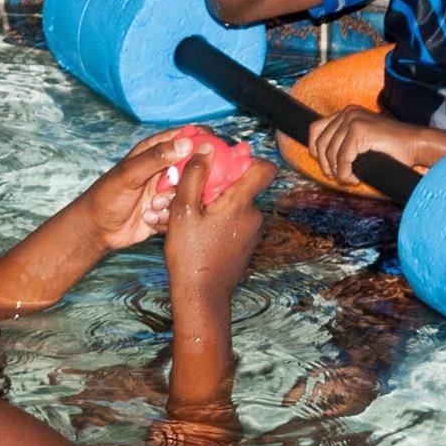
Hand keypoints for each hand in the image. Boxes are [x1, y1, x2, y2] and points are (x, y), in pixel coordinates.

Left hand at [77, 128, 194, 250]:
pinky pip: (183, 211)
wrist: (97, 229)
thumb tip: (186, 143)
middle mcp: (166, 168)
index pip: (187, 136)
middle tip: (170, 188)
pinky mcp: (169, 210)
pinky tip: (150, 218)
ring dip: (174, 201)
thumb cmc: (106, 196)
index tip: (211, 151)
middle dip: (190, 178)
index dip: (203, 140)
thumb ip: (156, 158)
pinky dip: (170, 216)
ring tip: (152, 206)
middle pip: (196, 165)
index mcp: (155, 150)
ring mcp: (168, 189)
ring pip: (191, 190)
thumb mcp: (129, 174)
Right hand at [164, 147, 274, 312]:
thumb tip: (207, 148)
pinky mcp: (244, 245)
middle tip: (186, 191)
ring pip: (233, 206)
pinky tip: (191, 231)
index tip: (225, 161)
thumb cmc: (190, 255)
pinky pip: (232, 223)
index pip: (264, 169)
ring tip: (181, 215)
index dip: (248, 159)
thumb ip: (194, 176)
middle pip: (241, 186)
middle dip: (214, 185)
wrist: (201, 296)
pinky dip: (215, 221)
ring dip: (210, 205)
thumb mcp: (183, 211)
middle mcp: (252, 216)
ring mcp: (251, 232)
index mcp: (241, 203)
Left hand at [307, 105, 412, 184]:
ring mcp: (353, 119)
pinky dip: (346, 173)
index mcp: (347, 112)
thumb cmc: (391, 148)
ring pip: (331, 153)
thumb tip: (321, 156)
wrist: (415, 145)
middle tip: (339, 177)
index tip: (325, 164)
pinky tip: (356, 178)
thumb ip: (343, 142)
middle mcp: (348, 112)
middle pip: (321, 143)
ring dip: (339, 172)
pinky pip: (342, 159)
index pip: (315, 128)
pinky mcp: (359, 130)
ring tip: (351, 178)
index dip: (314, 149)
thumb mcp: (361, 142)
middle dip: (326, 165)